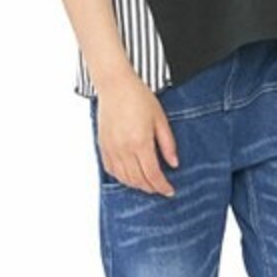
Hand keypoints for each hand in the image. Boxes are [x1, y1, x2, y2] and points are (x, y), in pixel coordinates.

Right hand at [95, 79, 179, 195]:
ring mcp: (111, 148)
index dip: (162, 186)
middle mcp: (124, 149)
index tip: (169, 190)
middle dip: (151, 188)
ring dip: (136, 185)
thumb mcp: (160, 119)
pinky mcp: (102, 145)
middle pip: (138, 180)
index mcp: (140, 142)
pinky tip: (129, 176)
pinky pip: (111, 169)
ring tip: (147, 184)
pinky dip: (121, 177)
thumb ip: (168, 143)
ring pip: (124, 178)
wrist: (115, 85)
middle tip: (160, 188)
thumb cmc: (138, 97)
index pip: (152, 174)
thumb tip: (174, 163)